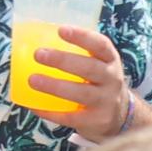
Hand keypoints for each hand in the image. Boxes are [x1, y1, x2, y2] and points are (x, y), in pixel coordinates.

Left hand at [39, 23, 139, 137]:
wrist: (119, 115)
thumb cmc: (98, 82)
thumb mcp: (98, 65)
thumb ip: (77, 55)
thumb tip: (35, 43)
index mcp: (110, 60)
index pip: (100, 45)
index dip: (82, 37)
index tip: (61, 30)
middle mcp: (112, 79)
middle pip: (90, 68)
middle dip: (63, 61)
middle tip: (38, 54)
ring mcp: (106, 101)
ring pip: (81, 93)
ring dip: (55, 86)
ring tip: (32, 80)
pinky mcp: (97, 121)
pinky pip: (71, 117)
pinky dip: (51, 112)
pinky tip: (35, 106)